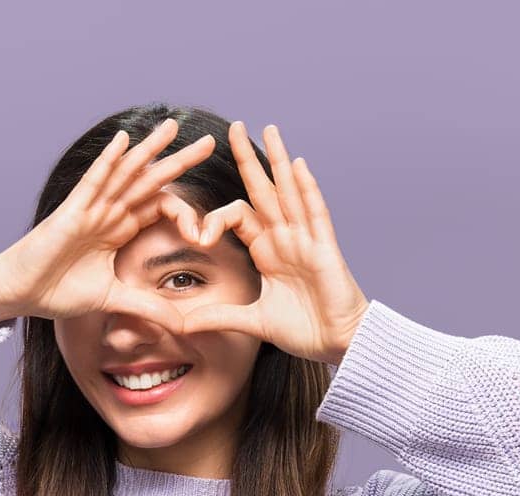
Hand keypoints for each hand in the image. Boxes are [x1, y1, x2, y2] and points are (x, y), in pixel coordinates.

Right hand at [0, 118, 213, 328]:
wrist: (22, 293)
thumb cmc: (59, 291)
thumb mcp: (113, 299)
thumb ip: (147, 307)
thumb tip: (182, 326)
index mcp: (120, 229)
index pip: (159, 207)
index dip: (183, 213)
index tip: (203, 234)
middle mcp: (109, 213)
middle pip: (150, 181)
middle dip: (179, 161)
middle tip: (208, 141)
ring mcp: (91, 208)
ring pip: (126, 173)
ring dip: (149, 150)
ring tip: (173, 126)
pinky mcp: (72, 212)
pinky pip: (93, 181)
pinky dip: (108, 161)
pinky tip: (124, 140)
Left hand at [175, 121, 368, 364]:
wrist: (337, 343)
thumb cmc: (304, 330)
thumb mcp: (253, 322)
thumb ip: (219, 317)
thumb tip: (182, 324)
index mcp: (267, 251)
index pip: (239, 217)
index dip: (215, 219)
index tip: (197, 236)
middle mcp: (286, 239)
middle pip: (263, 191)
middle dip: (248, 160)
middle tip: (235, 127)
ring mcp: (306, 240)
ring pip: (289, 192)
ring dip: (278, 161)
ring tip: (269, 130)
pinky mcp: (324, 249)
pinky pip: (315, 213)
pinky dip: (306, 189)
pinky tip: (297, 165)